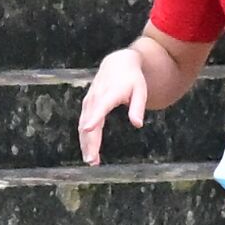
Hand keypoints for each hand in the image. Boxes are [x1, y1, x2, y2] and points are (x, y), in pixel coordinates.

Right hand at [78, 47, 152, 165]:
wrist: (118, 63)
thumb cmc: (133, 79)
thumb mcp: (141, 91)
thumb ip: (137, 107)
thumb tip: (137, 124)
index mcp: (109, 93)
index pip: (100, 107)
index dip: (93, 118)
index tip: (88, 129)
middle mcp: (96, 98)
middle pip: (89, 121)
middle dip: (90, 142)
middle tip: (92, 160)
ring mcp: (89, 101)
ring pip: (83, 125)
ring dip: (86, 143)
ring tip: (92, 161)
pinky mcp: (87, 105)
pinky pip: (83, 123)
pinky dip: (85, 138)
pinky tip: (90, 151)